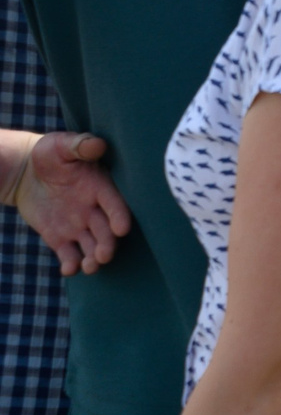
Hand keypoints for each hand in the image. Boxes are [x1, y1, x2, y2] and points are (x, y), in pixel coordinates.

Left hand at [16, 133, 127, 275]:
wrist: (26, 173)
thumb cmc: (49, 154)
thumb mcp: (60, 145)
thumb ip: (78, 146)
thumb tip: (97, 145)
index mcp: (99, 187)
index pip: (114, 203)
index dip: (119, 216)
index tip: (122, 229)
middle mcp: (94, 209)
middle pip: (106, 230)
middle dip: (107, 244)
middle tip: (103, 256)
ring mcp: (79, 225)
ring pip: (92, 246)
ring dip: (93, 258)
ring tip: (90, 267)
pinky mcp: (61, 238)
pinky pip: (69, 254)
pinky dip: (71, 264)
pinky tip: (68, 269)